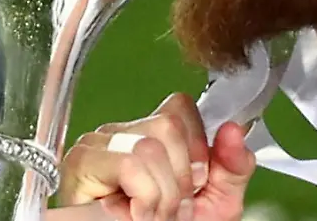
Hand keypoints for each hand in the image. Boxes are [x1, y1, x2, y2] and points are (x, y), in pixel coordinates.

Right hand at [58, 93, 255, 220]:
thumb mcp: (218, 200)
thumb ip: (234, 165)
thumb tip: (234, 130)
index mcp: (154, 134)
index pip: (179, 106)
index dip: (198, 145)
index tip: (199, 181)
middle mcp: (124, 132)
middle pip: (167, 124)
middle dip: (181, 177)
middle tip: (176, 207)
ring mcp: (99, 144)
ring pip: (149, 147)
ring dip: (163, 195)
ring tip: (156, 215)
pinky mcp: (83, 163)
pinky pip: (128, 164)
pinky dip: (144, 197)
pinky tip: (136, 213)